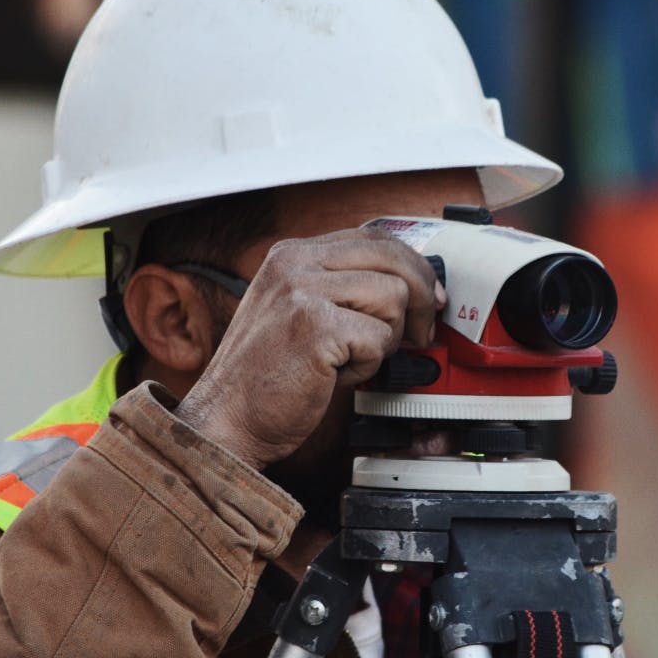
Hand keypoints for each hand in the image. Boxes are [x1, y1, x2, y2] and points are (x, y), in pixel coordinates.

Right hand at [174, 227, 442, 468]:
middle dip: (421, 299)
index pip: (374, 238)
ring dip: (385, 339)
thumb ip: (342, 290)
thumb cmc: (265, 377)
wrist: (227, 419)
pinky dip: (367, 365)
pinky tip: (336, 375)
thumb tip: (411, 287)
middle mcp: (294, 263)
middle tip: (421, 333)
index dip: (412, 267)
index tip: (430, 297)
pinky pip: (379, 338)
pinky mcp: (315, 326)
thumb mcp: (299, 313)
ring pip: (393, 297)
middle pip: (393, 258)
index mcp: (291, 254)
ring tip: (350, 359)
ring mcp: (302, 291)